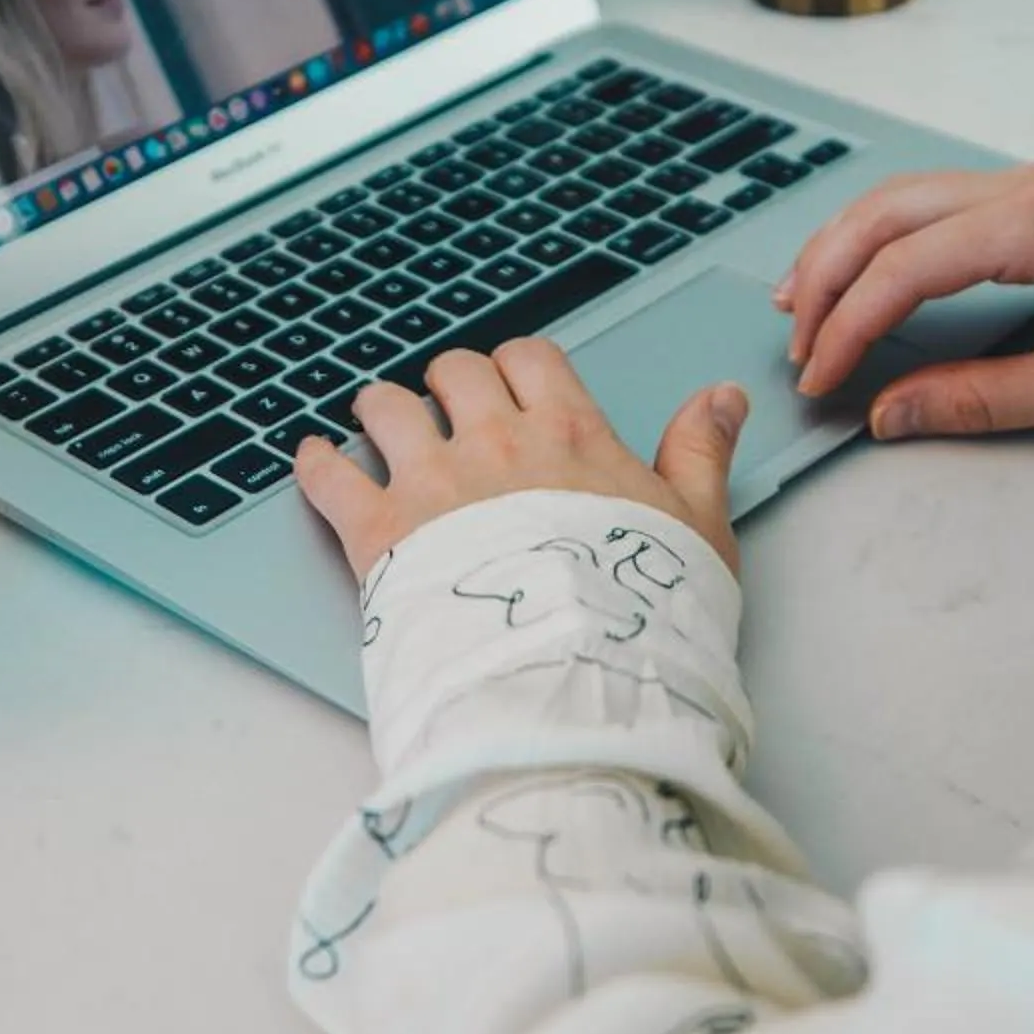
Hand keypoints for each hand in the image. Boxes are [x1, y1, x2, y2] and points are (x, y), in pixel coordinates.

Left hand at [293, 340, 750, 579]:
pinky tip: (314, 459)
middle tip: (449, 412)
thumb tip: (719, 399)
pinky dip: (316, 464)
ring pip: (385, 407)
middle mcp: (494, 443)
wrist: (572, 674)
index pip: (530, 359)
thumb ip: (700, 455)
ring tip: (379, 424)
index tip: (513, 387)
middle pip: (454, 372)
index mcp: (568, 435)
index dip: (517, 368)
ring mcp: (431, 482)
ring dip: (380, 411)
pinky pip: (329, 476)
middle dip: (449, 384)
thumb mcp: (698, 529)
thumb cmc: (640, 613)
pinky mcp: (379, 532)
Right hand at [778, 165, 1033, 437]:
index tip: (820, 381)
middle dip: (825, 277)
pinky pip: (935, 206)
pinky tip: (865, 274)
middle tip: (795, 345)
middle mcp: (1029, 187)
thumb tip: (889, 413)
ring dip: (844, 250)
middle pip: (885, 214)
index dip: (848, 327)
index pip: (903, 267)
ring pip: (902, 200)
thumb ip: (978, 401)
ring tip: (803, 307)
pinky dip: (885, 240)